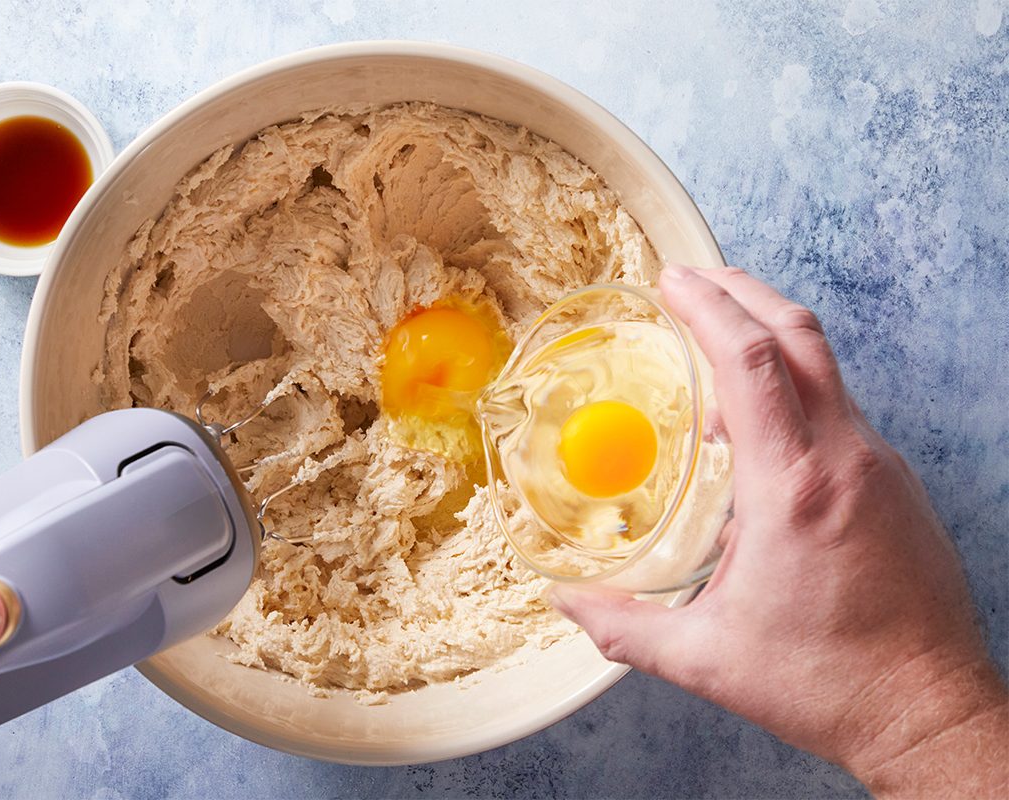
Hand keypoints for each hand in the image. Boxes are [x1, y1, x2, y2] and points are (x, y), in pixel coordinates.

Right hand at [548, 265, 1007, 796]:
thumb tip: (567, 605)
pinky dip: (795, 393)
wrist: (931, 713)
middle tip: (695, 279)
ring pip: (826, 371)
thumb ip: (626, 628)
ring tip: (718, 342)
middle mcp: (846, 460)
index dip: (708, 307)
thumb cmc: (830, 684)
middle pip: (799, 336)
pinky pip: (840, 414)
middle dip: (743, 292)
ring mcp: (880, 468)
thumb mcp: (708, 659)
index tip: (673, 281)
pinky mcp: (896, 486)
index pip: (752, 361)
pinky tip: (760, 429)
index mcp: (794, 487)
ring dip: (770, 339)